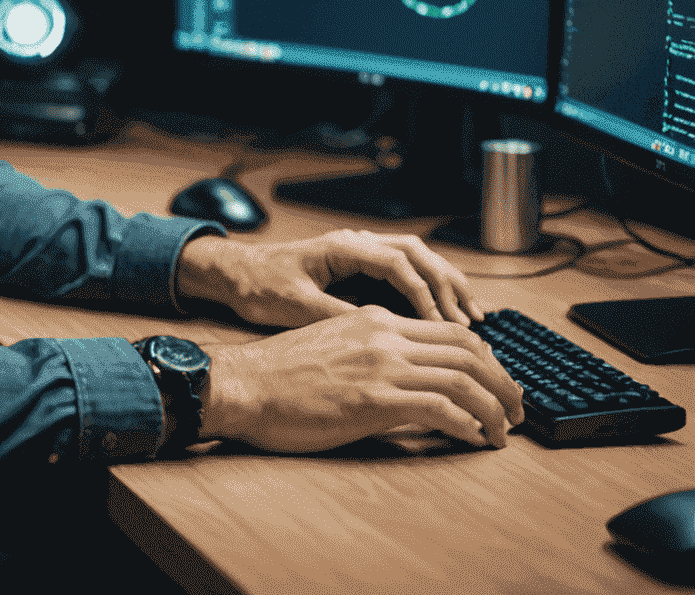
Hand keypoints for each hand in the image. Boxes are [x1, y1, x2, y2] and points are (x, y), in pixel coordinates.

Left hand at [174, 228, 485, 329]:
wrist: (233, 274)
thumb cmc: (259, 288)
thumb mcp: (297, 307)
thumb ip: (339, 316)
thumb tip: (383, 335)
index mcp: (342, 247)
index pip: (398, 264)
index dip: (425, 297)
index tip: (446, 328)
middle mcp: (355, 242)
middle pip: (417, 254)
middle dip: (448, 287)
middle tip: (473, 323)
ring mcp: (358, 250)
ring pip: (415, 258)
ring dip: (444, 285)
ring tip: (472, 318)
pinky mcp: (358, 265)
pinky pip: (403, 270)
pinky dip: (428, 289)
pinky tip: (443, 315)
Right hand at [201, 305, 525, 451]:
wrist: (244, 384)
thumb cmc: (281, 374)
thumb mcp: (334, 344)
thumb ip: (374, 351)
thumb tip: (411, 377)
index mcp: (375, 319)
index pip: (450, 330)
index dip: (487, 359)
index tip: (498, 384)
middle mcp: (384, 335)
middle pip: (469, 350)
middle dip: (504, 383)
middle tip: (517, 411)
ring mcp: (380, 365)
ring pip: (464, 378)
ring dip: (495, 409)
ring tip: (503, 432)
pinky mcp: (374, 399)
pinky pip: (441, 409)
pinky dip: (468, 426)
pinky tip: (473, 440)